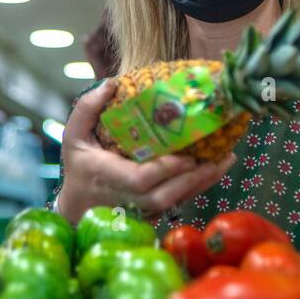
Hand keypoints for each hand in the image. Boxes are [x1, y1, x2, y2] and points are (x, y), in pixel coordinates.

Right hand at [57, 80, 236, 223]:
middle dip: (192, 180)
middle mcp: (124, 198)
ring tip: (225, 160)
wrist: (76, 208)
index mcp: (105, 175)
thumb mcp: (74, 135)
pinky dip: (199, 188)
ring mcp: (140, 210)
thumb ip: (88, 108)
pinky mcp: (152, 214)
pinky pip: (178, 203)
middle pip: (164, 196)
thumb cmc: (79, 166)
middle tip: (216, 158)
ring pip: (176, 203)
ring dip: (203, 183)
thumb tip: (112, 83)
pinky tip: (217, 169)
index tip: (186, 156)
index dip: (165, 170)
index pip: (139, 179)